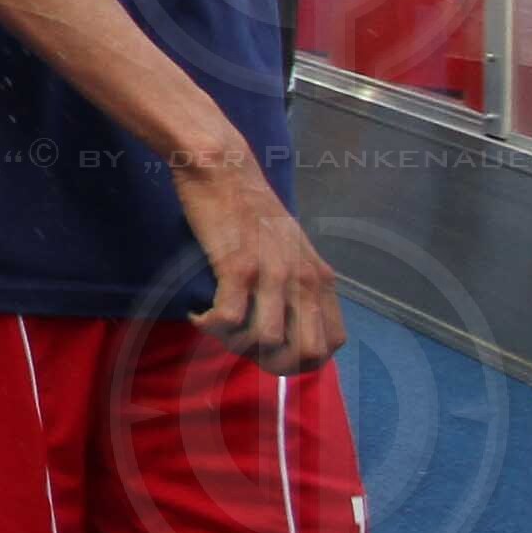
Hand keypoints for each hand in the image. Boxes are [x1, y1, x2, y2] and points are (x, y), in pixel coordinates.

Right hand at [175, 148, 344, 374]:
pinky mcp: (237, 267)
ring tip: (217, 327)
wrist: (223, 169)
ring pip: (266, 342)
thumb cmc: (251, 209)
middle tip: (243, 345)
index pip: (332, 343)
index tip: (271, 351)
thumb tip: (288, 325)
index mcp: (320, 278)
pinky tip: (199, 313)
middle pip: (306, 353)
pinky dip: (209, 325)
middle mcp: (303, 279)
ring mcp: (272, 274)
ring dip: (235, 345)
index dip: (302, 360)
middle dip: (272, 363)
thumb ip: (298, 284)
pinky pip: (228, 320)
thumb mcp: (292, 249)